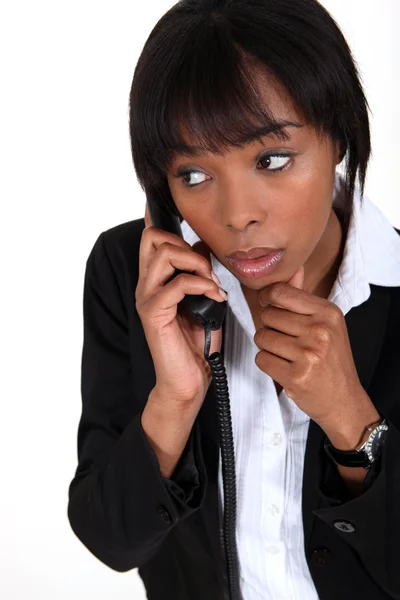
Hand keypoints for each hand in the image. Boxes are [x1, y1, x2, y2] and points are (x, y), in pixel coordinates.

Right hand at [136, 202, 224, 408]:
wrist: (190, 378)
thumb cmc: (197, 341)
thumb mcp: (203, 299)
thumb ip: (199, 272)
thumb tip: (204, 247)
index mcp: (156, 279)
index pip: (150, 237)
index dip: (156, 217)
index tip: (164, 202)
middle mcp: (147, 284)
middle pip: (154, 237)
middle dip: (187, 245)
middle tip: (208, 271)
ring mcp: (148, 298)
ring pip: (164, 255)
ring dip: (196, 264)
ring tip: (212, 284)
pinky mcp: (154, 313)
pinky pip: (177, 284)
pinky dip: (202, 286)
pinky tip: (215, 298)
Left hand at [253, 265, 374, 429]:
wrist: (343, 399)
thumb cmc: (332, 359)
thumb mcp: (326, 324)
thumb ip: (303, 298)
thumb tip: (293, 271)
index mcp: (327, 312)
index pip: (280, 293)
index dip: (266, 298)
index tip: (268, 305)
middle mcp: (319, 330)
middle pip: (267, 316)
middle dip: (269, 327)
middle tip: (285, 339)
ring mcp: (308, 354)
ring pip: (261, 337)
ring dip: (267, 346)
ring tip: (285, 354)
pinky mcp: (295, 376)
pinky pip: (261, 359)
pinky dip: (268, 363)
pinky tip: (284, 367)